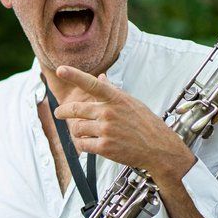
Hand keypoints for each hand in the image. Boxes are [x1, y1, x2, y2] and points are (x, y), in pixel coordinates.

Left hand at [52, 65, 194, 185]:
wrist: (158, 148)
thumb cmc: (145, 123)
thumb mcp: (131, 102)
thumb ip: (112, 91)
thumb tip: (100, 77)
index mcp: (116, 99)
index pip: (92, 84)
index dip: (75, 76)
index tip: (61, 70)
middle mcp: (109, 112)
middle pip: (76, 110)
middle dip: (63, 111)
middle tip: (58, 113)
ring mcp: (107, 130)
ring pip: (77, 129)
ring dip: (78, 131)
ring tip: (86, 133)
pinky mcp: (105, 147)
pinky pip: (82, 144)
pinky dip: (83, 144)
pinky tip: (90, 144)